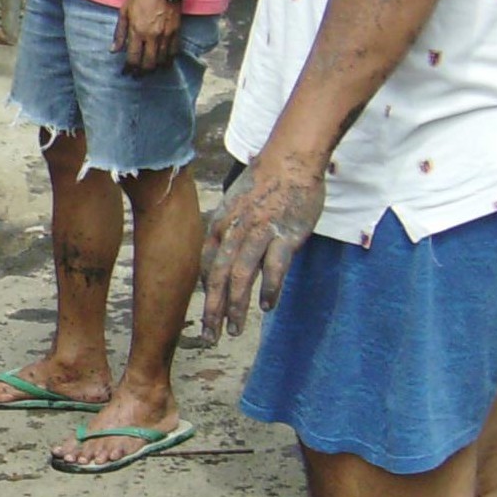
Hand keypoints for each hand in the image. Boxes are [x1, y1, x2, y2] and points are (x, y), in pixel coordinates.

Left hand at [116, 0, 180, 73]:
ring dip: (155, 68)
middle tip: (138, 75)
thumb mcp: (124, 11)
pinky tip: (164, 62)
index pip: (133, 57)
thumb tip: (114, 50)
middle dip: (142, 72)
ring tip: (150, 70)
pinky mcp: (177, 31)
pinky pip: (174, 51)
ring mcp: (166, 34)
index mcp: (137, 31)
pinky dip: (169, 59)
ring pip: (162, 60)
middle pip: (148, 63)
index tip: (127, 73)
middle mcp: (152, 36)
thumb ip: (120, 32)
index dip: (129, 68)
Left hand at [198, 144, 326, 338]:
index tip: (208, 315)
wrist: (290, 158)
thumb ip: (230, 227)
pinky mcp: (284, 235)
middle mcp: (235, 230)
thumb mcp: (236, 203)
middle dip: (212, 310)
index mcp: (221, 224)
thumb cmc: (266, 181)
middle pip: (218, 276)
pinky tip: (267, 307)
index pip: (207, 265)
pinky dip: (269, 289)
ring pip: (241, 276)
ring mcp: (259, 232)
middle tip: (209, 337)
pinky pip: (274, 267)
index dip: (207, 292)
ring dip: (236, 307)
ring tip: (234, 330)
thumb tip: (224, 252)